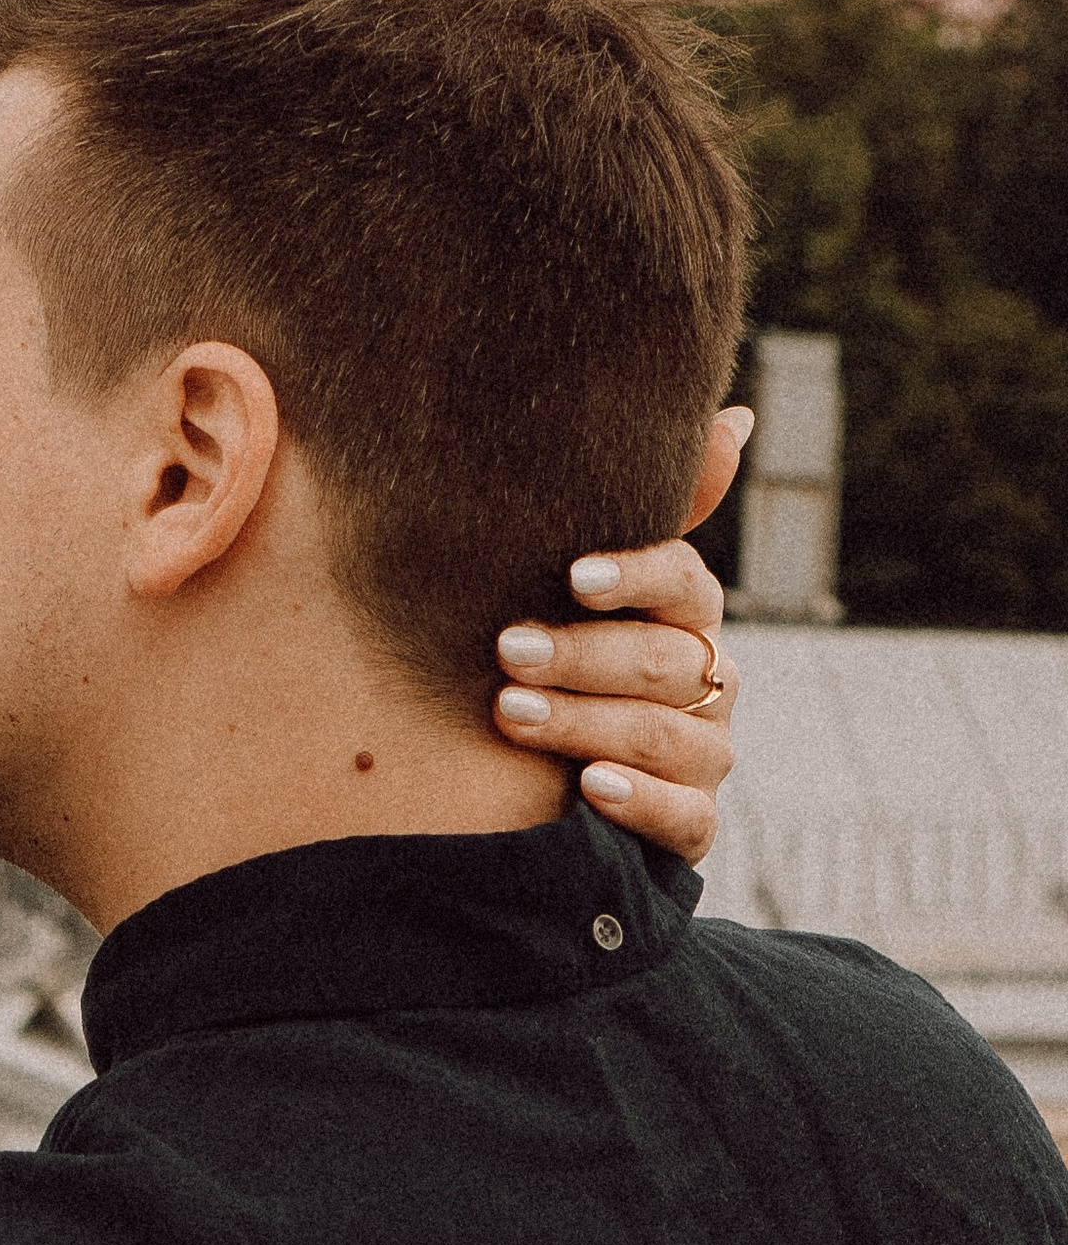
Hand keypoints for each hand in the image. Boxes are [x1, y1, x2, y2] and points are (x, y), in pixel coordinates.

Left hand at [488, 405, 749, 867]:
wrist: (538, 777)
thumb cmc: (555, 656)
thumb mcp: (574, 586)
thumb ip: (634, 508)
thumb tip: (738, 419)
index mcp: (685, 616)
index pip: (683, 584)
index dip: (636, 576)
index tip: (572, 576)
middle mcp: (709, 681)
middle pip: (667, 662)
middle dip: (583, 656)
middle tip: (506, 648)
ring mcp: (705, 755)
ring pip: (668, 738)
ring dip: (586, 722)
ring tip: (510, 712)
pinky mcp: (691, 825)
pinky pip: (687, 818)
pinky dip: (640, 802)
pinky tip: (588, 787)